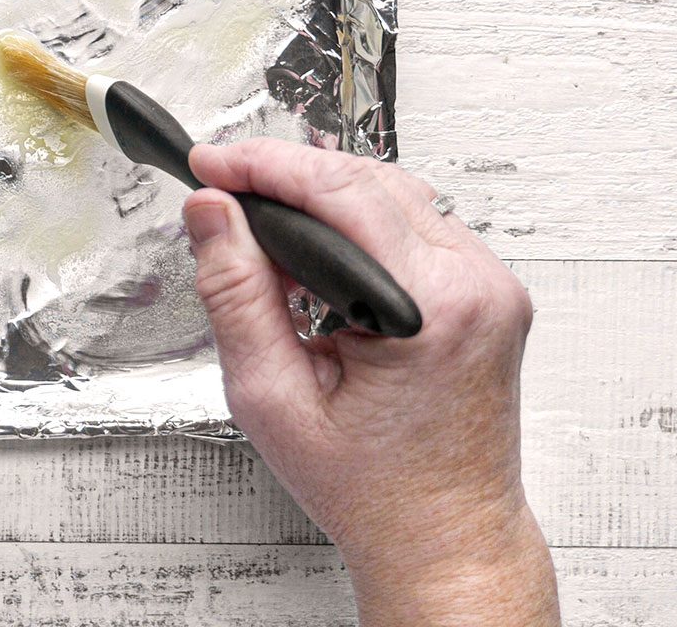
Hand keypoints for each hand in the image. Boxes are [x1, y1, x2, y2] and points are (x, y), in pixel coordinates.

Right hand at [182, 140, 557, 626]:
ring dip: (324, 196)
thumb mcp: (271, 395)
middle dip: (287, 175)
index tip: (210, 165)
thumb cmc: (371, 488)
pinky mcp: (489, 294)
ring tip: (261, 225)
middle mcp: (477, 285)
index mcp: (431, 307)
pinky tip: (315, 250)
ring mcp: (492, 286)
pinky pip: (416, 225)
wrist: (443, 537)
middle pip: (368, 179)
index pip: (339, 191)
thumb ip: (235, 293)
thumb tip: (210, 214)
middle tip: (221, 190)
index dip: (262, 165)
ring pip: (394, 194)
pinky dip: (360, 223)